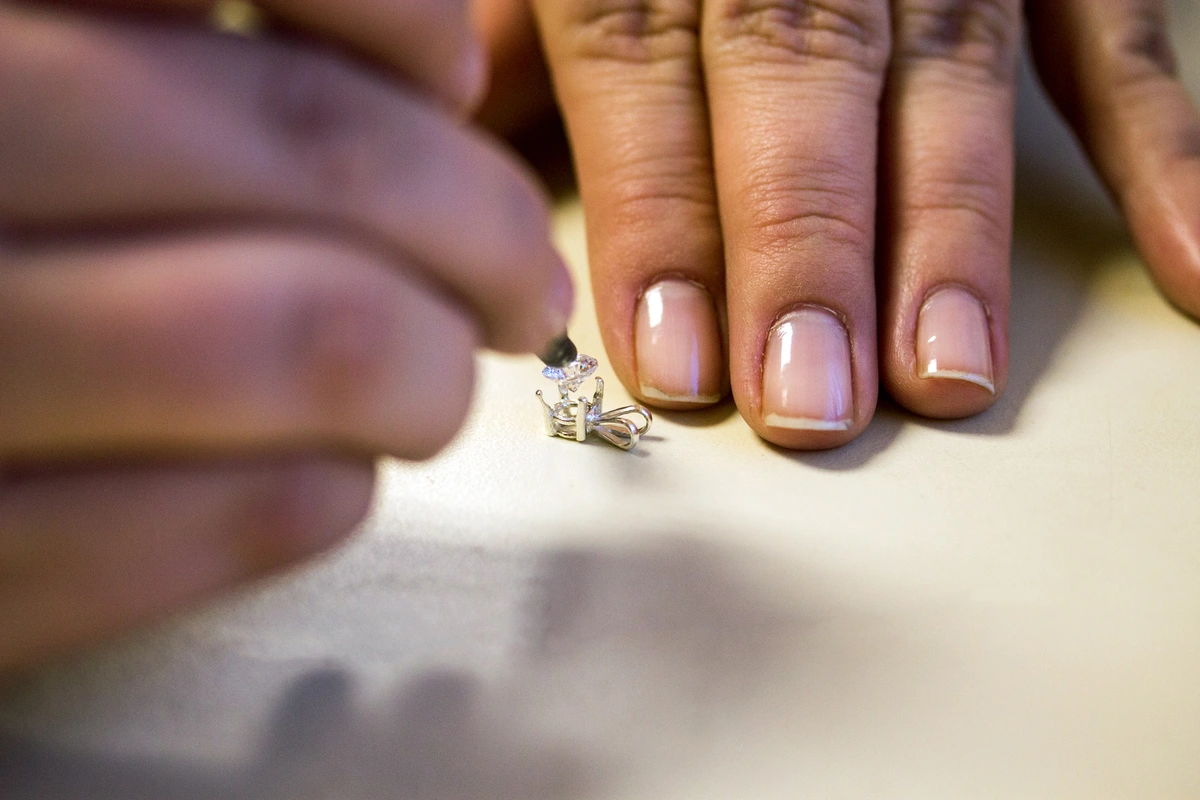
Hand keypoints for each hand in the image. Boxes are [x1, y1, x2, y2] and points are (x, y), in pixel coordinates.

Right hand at [0, 0, 571, 673]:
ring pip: (292, 332)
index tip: (454, 73)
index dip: (382, 7)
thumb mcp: (19, 86)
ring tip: (437, 383)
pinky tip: (332, 480)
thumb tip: (415, 71)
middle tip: (513, 278)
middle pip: (296, 144)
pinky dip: (316, 494)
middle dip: (470, 218)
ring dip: (422, 366)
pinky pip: (199, 522)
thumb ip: (139, 49)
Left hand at [520, 0, 1199, 446]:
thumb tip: (470, 156)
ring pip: (950, 68)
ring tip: (947, 372)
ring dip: (950, 228)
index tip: (676, 359)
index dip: (661, 218)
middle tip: (812, 397)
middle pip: (799, 73)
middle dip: (805, 244)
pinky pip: (1117, 33)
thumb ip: (509, 36)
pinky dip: (1157, 146)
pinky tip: (1188, 260)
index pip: (643, 65)